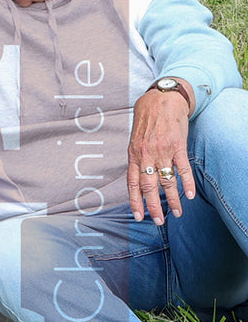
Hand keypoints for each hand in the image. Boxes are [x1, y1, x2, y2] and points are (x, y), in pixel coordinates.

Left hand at [126, 87, 193, 222]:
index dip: (135, 201)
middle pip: (149, 186)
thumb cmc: (147, 120)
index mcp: (133, 155)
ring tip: (177, 213)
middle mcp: (146, 155)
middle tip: (158, 221)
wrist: (162, 99)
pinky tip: (189, 195)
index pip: (132, 183)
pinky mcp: (178, 146)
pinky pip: (183, 168)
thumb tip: (137, 176)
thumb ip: (136, 158)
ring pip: (167, 181)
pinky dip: (187, 183)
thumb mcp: (135, 139)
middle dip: (153, 206)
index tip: (138, 216)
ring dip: (172, 199)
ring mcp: (163, 151)